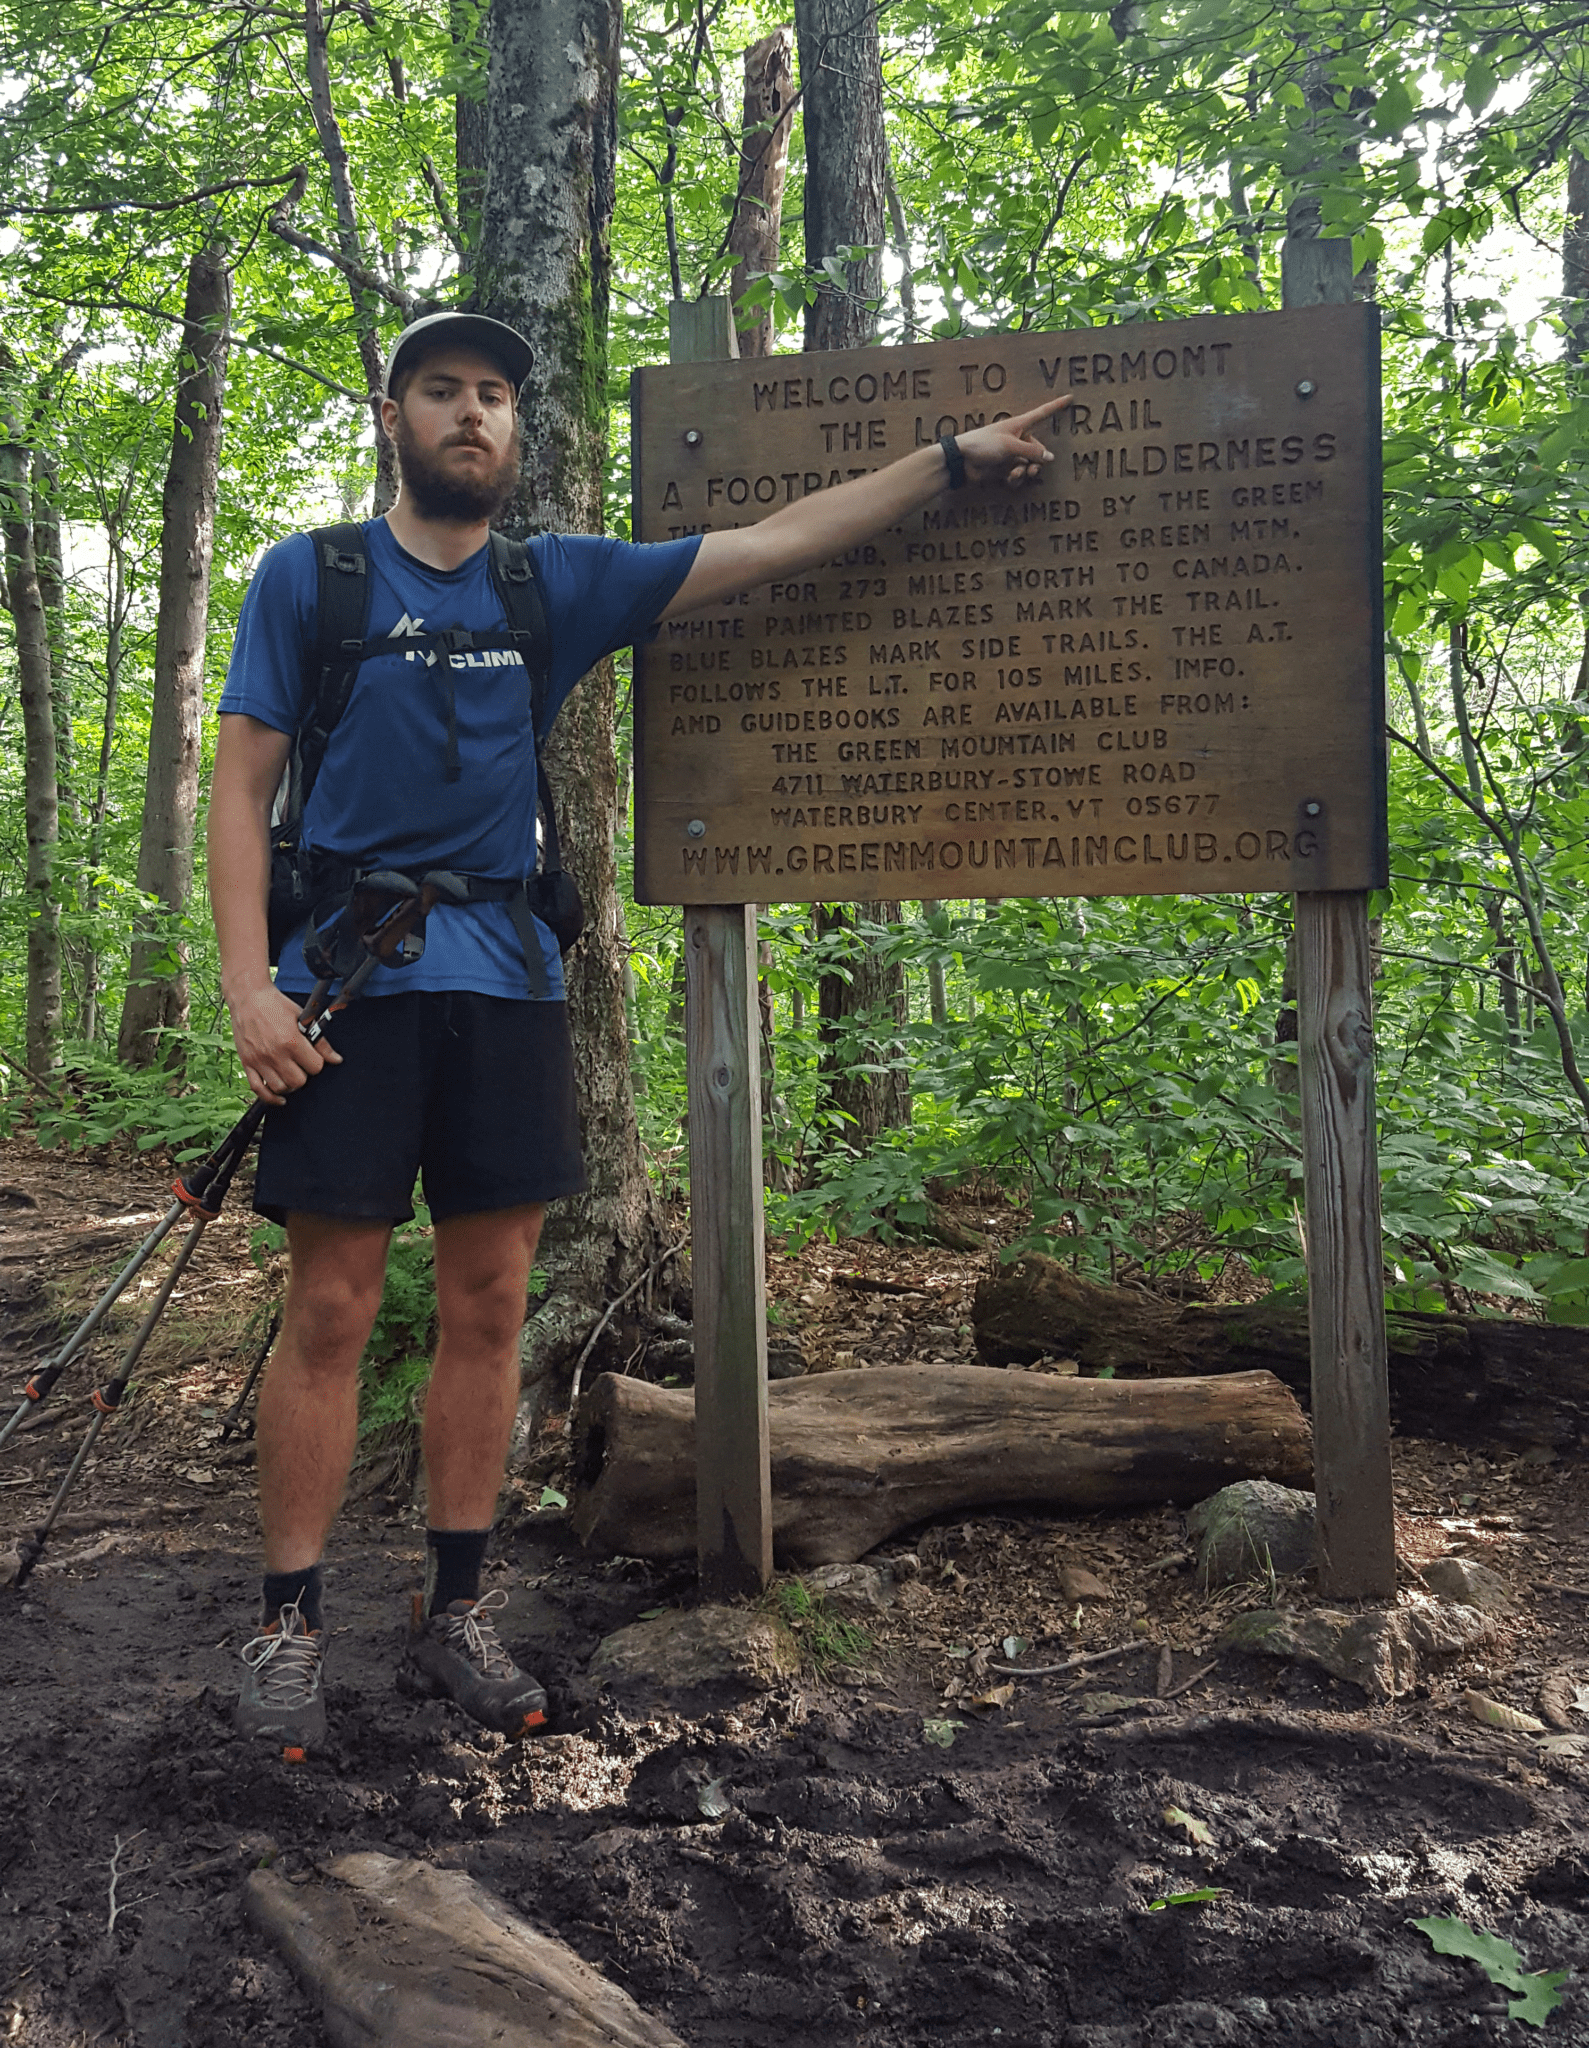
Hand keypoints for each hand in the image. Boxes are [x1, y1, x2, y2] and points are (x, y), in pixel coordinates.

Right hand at [227, 983, 340, 1104]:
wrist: (248, 997)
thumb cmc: (276, 1005)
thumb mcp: (303, 1018)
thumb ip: (320, 1041)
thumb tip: (336, 1059)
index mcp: (292, 1041)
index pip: (315, 1067)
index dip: (317, 1063)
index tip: (313, 1057)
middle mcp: (275, 1053)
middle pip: (298, 1082)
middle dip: (304, 1075)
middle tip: (301, 1065)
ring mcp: (259, 1060)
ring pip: (280, 1088)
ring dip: (289, 1085)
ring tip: (290, 1074)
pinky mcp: (247, 1063)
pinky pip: (258, 1089)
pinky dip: (269, 1097)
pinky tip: (279, 1097)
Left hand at [953, 395, 1071, 487]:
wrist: (962, 460)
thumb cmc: (984, 445)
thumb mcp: (1010, 446)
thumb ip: (1032, 451)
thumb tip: (1049, 458)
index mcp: (1019, 425)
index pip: (1042, 413)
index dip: (1056, 406)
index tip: (1070, 397)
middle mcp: (1017, 438)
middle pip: (1038, 449)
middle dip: (1036, 461)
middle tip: (1031, 469)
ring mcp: (1011, 453)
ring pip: (1029, 464)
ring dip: (1025, 471)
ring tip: (1016, 474)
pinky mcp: (1004, 468)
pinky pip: (1018, 474)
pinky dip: (1016, 478)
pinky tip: (1008, 479)